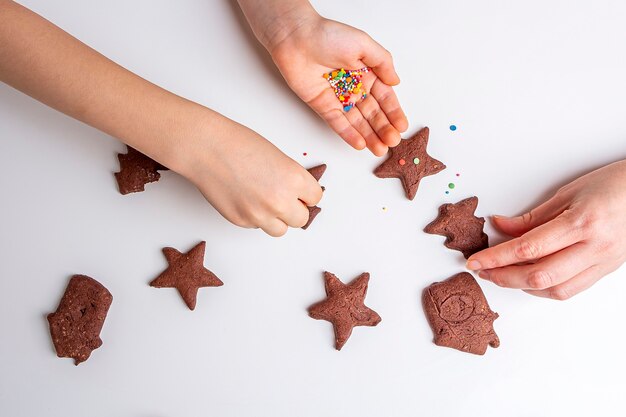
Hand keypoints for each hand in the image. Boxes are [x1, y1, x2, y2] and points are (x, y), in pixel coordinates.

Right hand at [181, 116, 322, 236]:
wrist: (206, 148)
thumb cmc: (238, 144)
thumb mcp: (278, 156)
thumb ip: (291, 178)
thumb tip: (297, 194)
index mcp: (294, 179)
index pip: (315, 198)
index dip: (307, 194)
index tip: (301, 192)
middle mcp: (280, 200)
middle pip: (301, 219)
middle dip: (294, 209)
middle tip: (283, 197)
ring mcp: (260, 214)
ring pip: (281, 229)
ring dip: (277, 219)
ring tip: (264, 201)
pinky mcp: (241, 221)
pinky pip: (257, 226)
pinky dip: (255, 216)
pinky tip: (245, 198)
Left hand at [268, 14, 407, 155]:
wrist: (296, 38)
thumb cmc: (329, 35)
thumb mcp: (363, 44)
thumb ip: (383, 62)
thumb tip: (396, 81)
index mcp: (367, 73)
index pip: (384, 97)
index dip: (393, 112)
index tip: (402, 127)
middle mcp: (354, 87)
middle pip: (372, 112)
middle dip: (383, 128)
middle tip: (393, 142)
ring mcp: (338, 98)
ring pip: (357, 121)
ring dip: (369, 135)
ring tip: (381, 149)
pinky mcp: (322, 106)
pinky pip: (337, 123)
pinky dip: (348, 134)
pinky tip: (360, 144)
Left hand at [467, 160, 625, 299]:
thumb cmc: (613, 185)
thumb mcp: (567, 193)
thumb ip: (532, 217)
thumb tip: (500, 227)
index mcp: (582, 223)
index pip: (527, 247)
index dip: (496, 258)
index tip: (475, 261)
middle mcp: (594, 247)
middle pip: (539, 275)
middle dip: (504, 277)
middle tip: (483, 271)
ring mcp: (603, 263)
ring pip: (555, 289)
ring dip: (522, 286)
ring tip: (501, 275)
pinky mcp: (606, 270)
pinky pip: (570, 290)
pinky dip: (544, 289)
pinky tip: (529, 279)